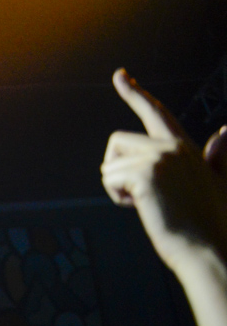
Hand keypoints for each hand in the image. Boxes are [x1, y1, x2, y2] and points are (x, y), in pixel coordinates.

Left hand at [101, 69, 226, 271]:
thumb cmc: (210, 224)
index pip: (157, 114)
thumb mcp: (218, 184)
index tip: (120, 75)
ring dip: (117, 186)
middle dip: (118, 171)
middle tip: (145, 197)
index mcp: (187, 148)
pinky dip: (117, 197)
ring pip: (110, 162)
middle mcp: (174, 147)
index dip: (136, 93)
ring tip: (148, 203)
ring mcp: (161, 157)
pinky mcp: (146, 172)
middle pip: (117, 142)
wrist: (209, 250)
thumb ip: (220, 158)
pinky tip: (143, 208)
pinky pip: (109, 178)